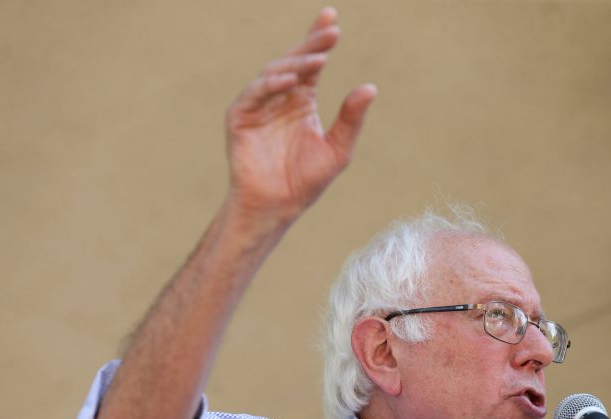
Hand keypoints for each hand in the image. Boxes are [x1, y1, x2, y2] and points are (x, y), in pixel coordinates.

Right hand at [225, 7, 375, 221]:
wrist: (277, 207)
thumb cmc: (305, 182)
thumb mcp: (337, 149)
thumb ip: (351, 119)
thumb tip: (370, 87)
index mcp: (301, 102)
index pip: (311, 64)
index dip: (319, 40)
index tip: (333, 19)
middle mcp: (279, 99)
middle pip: (294, 62)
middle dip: (312, 45)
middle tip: (331, 31)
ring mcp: (257, 107)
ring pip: (274, 73)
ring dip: (296, 64)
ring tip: (319, 59)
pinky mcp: (239, 118)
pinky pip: (254, 94)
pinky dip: (270, 84)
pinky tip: (290, 80)